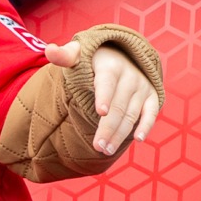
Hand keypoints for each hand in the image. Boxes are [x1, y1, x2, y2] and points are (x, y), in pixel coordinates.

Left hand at [43, 40, 159, 153]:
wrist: (120, 54)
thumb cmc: (91, 59)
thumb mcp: (78, 53)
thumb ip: (64, 55)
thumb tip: (49, 50)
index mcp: (110, 66)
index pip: (106, 82)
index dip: (104, 96)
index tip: (100, 112)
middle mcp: (130, 76)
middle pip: (119, 105)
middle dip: (108, 127)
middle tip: (98, 146)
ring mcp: (142, 87)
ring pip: (132, 114)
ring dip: (121, 133)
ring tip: (106, 150)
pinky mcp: (151, 96)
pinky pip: (151, 112)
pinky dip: (146, 125)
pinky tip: (138, 139)